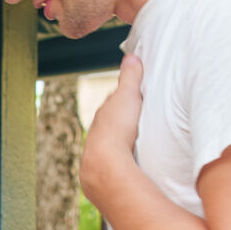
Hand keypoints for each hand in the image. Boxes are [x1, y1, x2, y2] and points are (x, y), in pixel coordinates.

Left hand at [80, 53, 143, 205]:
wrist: (105, 166)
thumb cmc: (117, 129)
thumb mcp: (128, 96)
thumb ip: (130, 77)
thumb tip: (131, 56)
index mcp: (102, 116)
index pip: (112, 105)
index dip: (123, 101)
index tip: (134, 100)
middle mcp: (95, 134)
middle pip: (109, 126)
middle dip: (120, 124)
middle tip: (135, 123)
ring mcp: (97, 154)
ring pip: (109, 146)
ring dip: (119, 145)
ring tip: (133, 145)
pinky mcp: (101, 173)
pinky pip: (112, 163)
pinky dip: (119, 161)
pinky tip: (127, 165)